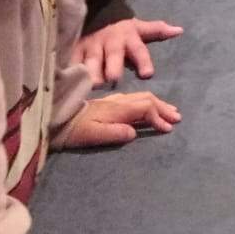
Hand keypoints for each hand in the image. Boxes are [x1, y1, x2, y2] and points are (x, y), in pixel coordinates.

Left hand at [62, 90, 181, 148]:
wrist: (57, 118)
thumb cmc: (74, 131)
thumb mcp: (92, 135)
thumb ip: (113, 134)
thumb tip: (134, 133)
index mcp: (117, 109)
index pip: (145, 108)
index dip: (158, 117)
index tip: (168, 129)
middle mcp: (118, 101)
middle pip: (147, 99)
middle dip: (163, 108)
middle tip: (177, 118)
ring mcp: (114, 100)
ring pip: (142, 97)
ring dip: (158, 104)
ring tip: (170, 110)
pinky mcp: (110, 103)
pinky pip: (135, 99)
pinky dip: (148, 103)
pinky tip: (149, 107)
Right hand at [74, 17, 183, 83]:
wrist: (97, 14)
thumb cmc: (123, 29)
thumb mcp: (140, 28)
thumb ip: (157, 31)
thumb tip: (179, 30)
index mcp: (129, 38)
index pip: (139, 50)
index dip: (143, 61)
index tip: (148, 74)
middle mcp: (111, 42)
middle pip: (112, 55)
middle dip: (112, 66)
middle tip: (112, 80)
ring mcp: (92, 46)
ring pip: (91, 60)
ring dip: (91, 72)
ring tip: (93, 85)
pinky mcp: (76, 50)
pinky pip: (72, 61)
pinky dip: (70, 70)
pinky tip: (68, 82)